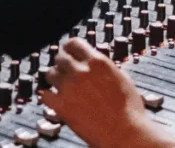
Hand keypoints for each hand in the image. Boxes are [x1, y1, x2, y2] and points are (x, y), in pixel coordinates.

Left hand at [40, 38, 174, 147]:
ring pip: (50, 74)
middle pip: (59, 57)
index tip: (68, 52)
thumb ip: (104, 66)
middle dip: (62, 62)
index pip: (73, 43)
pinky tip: (56, 98)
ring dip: (55, 78)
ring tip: (61, 84)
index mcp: (97, 61)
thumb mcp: (121, 77)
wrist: (125, 132)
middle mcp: (81, 71)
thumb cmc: (129, 108)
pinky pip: (45, 95)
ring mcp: (69, 88)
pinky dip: (49, 96)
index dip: (69, 47)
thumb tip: (95, 63)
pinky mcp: (61, 106)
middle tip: (64, 69)